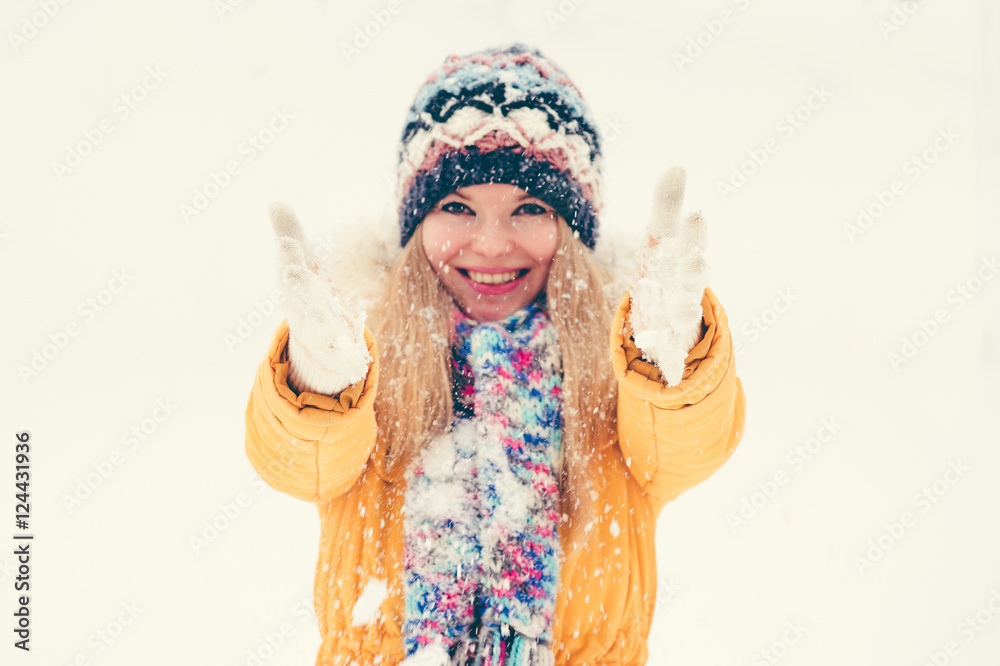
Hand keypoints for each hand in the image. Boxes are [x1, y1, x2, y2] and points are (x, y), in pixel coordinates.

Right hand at [271, 202, 370, 394]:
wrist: (311, 332)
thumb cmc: (305, 287)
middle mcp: (300, 305)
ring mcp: (314, 329)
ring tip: (327, 323)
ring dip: (321, 327)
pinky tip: (357, 367)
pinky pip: (338, 355)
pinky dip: (345, 361)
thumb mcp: (299, 259)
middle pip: (298, 295)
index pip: (289, 264)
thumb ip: (288, 231)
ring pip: (317, 328)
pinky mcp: (331, 349)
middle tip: (292, 272)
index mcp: (294, 281)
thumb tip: (273, 200)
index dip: (288, 253)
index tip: (287, 241)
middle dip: (297, 285)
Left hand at [629, 166, 708, 385]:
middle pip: (692, 277)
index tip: (695, 215)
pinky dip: (672, 361)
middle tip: (696, 258)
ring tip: (683, 305)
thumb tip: (677, 164)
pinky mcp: (669, 345)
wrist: (670, 322)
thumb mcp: (660, 240)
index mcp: (683, 260)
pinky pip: (670, 353)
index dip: (692, 232)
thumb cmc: (666, 273)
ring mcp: (680, 318)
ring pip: (683, 313)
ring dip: (684, 308)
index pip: (689, 242)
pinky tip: (673, 372)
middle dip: (693, 268)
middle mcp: (687, 288)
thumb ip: (666, 206)